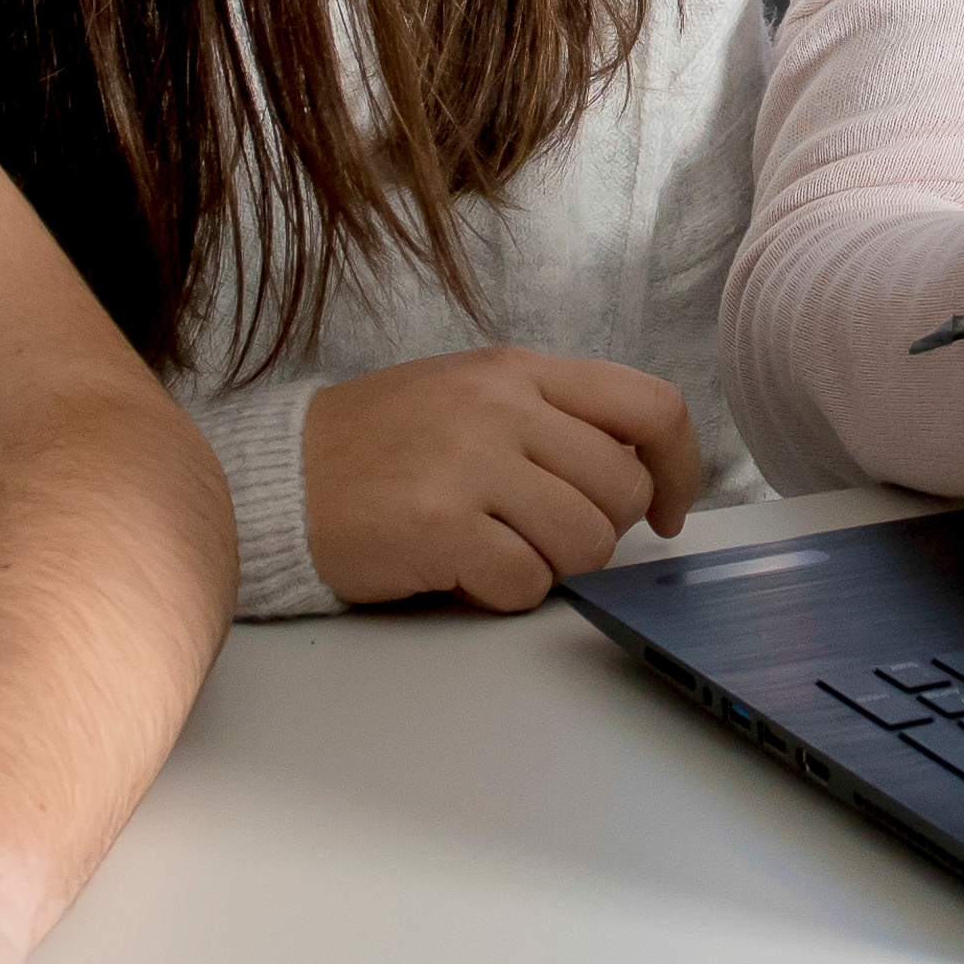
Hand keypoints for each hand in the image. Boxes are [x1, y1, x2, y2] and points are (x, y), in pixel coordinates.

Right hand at [301, 344, 704, 608]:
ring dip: (553, 565)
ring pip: (586, 542)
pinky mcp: (441, 527)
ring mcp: (471, 464)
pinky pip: (526, 583)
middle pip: (623, 489)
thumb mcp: (472, 395)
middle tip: (545, 535)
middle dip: (600, 530)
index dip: (680, 468)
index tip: (666, 510)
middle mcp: (502, 407)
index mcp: (519, 371)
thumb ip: (553, 419)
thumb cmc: (383, 445)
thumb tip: (638, 475)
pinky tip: (464, 571)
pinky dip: (503, 593)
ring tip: (500, 550)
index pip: (651, 406)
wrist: (283, 477)